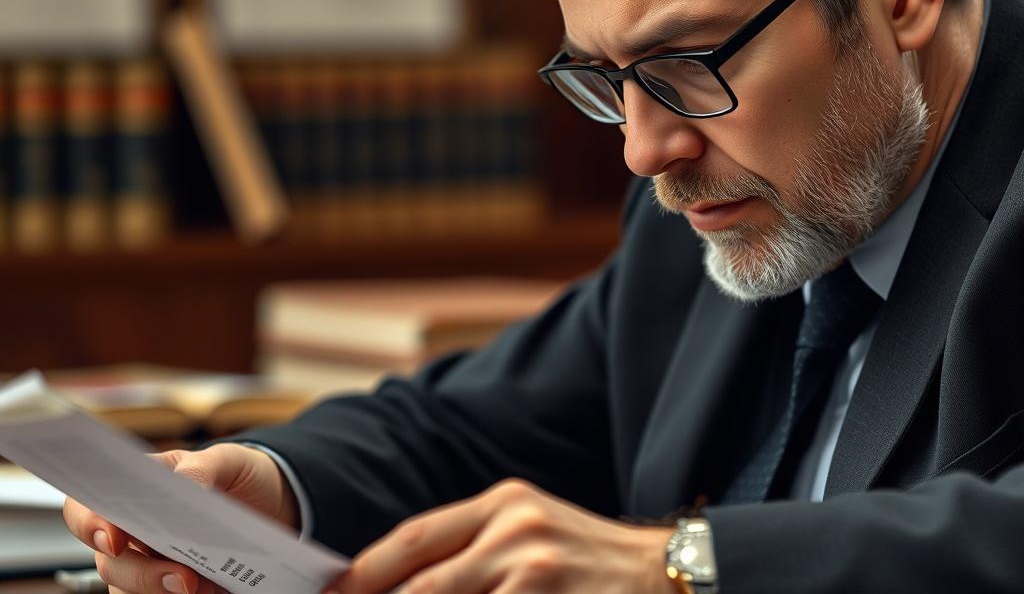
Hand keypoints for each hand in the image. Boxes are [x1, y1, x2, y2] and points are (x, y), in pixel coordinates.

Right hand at [62, 443, 299, 593]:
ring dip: (158, 592)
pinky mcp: (171, 589)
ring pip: (127, 591)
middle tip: (184, 578)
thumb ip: (200, 468)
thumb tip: (183, 488)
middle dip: (141, 573)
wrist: (272, 504)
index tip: (113, 538)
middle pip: (109, 562)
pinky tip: (213, 591)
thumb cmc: (239, 475)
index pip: (87, 507)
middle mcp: (133, 533)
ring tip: (200, 587)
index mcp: (136, 491)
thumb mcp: (228, 460)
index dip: (89, 524)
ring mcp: (150, 565)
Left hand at [328, 478, 676, 593]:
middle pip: (420, 583)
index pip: (414, 538)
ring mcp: (535, 572)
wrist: (668, 575)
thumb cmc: (588, 559)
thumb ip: (473, 546)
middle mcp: (516, 531)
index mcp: (503, 503)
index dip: (363, 573)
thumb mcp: (531, 529)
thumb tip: (402, 581)